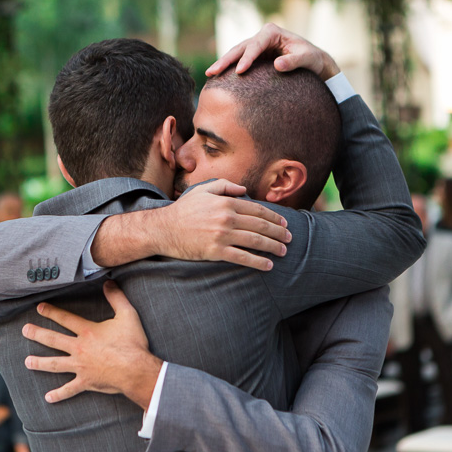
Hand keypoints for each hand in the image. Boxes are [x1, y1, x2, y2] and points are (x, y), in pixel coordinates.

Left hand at [23, 281, 161, 408]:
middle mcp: (79, 348)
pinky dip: (59, 394)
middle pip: (53, 340)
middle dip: (37, 334)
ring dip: (39, 363)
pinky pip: (69, 389)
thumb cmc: (132, 343)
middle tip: (24, 330)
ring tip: (27, 361)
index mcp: (87, 331)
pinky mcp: (86, 382)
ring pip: (55, 364)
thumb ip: (117, 298)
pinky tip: (48, 398)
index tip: (39, 308)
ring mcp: (80, 366)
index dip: (52, 312)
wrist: (135, 370)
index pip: (65, 319)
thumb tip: (108, 283)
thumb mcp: (127, 315)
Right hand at [157, 179, 291, 270]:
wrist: (163, 229)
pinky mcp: (215, 251)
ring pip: (255, 241)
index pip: (256, 209)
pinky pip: (242, 257)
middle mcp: (226, 218)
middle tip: (289, 238)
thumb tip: (244, 189)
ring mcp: (222, 235)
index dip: (273, 217)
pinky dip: (257, 262)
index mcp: (225, 203)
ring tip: (282, 251)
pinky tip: (268, 265)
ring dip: (272, 247)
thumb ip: (224, 186)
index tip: (283, 223)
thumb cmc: (183, 210)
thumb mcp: (202, 191)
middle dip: (278, 232)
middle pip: (260, 225)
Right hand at [206, 23, 339, 80]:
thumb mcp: (306, 59)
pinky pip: (239, 62)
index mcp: (272, 32)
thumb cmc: (310, 58)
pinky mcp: (255, 57)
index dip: (246, 58)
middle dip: (226, 60)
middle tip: (212, 72)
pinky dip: (228, 70)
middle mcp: (261, 37)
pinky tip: (218, 79)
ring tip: (210, 75)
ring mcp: (257, 46)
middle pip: (240, 48)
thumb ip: (293, 61)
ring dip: (223, 64)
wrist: (311, 61)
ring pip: (236, 54)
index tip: (239, 72)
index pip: (255, 44)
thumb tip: (277, 64)